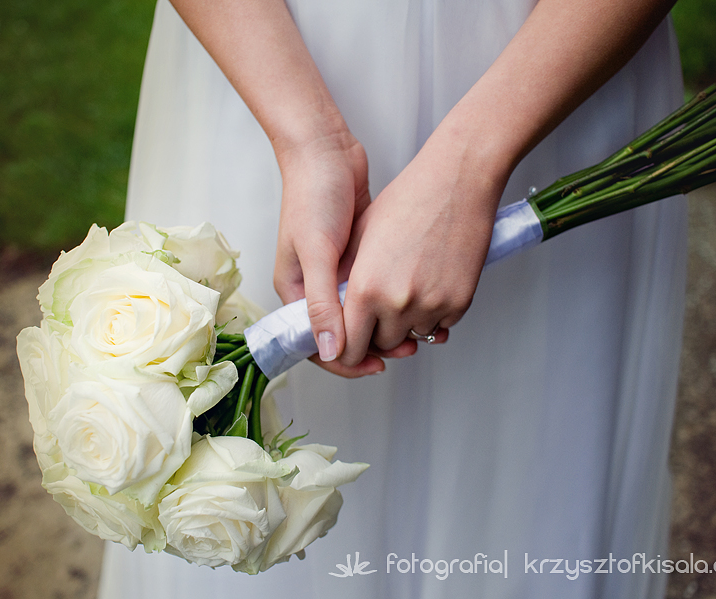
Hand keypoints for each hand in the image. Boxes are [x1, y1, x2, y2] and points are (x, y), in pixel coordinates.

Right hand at [274, 129, 415, 377]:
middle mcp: (316, 288)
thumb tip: (330, 351)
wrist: (327, 151)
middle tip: (410, 346)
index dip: (347, 361)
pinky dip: (393, 301)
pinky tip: (415, 304)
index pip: (317, 344)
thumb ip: (323, 303)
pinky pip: (376, 291)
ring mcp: (338, 274)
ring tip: (419, 329)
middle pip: (345, 333)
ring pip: (365, 315)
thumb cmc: (312, 195)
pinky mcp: (359, 258)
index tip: (378, 365)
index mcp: (296, 293)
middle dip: (375, 345)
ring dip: (388, 325)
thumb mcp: (316, 251)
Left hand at [338, 127, 503, 366]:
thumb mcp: (360, 239)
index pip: (348, 345)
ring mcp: (431, 305)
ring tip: (407, 287)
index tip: (350, 345)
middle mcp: (397, 303)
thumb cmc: (406, 201)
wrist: (456, 181)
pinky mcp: (459, 302)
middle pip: (380, 344)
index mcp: (365, 288)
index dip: (347, 349)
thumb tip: (334, 318)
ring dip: (407, 323)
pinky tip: (430, 282)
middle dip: (377, 332)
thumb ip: (344, 285)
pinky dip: (433, 313)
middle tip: (380, 307)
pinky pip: (440, 326)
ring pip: (412, 338)